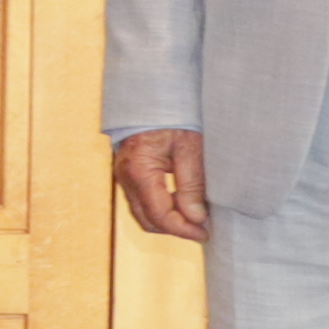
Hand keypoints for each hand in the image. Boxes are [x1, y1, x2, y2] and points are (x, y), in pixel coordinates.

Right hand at [113, 127, 209, 241]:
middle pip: (147, 220)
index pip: (160, 215)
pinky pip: (142, 201)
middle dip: (175, 229)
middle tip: (202, 229)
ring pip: (143, 214)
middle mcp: (125, 177)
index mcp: (140, 171)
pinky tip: (181, 203)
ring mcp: (124, 176)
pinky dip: (161, 208)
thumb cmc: (172, 116)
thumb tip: (196, 218)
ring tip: (194, 217)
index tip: (205, 232)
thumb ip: (192, 185)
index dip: (183, 229)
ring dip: (168, 220)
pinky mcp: (128, 174)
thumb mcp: (190, 148)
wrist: (152, 96)